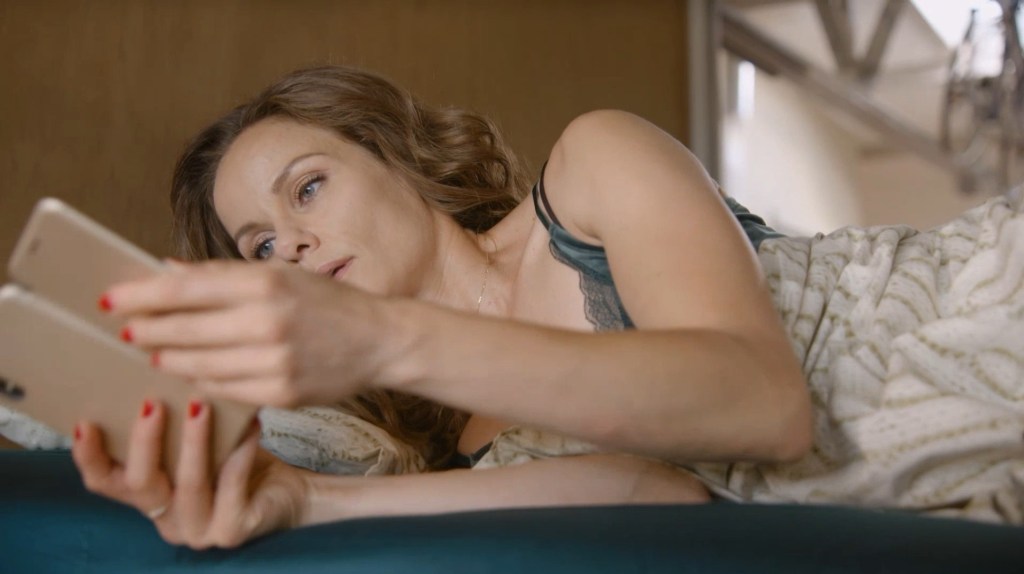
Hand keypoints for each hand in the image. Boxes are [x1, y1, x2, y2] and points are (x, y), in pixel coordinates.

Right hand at [71, 399, 310, 548]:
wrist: (287, 494)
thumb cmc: (236, 459)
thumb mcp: (199, 439)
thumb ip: (174, 422)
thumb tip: (161, 359)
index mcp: (147, 495)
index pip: (103, 482)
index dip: (89, 455)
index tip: (86, 421)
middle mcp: (165, 518)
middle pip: (139, 483)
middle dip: (143, 440)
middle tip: (152, 402)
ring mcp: (197, 529)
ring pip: (187, 484)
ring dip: (193, 441)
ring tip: (200, 406)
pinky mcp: (231, 531)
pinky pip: (232, 484)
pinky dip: (240, 450)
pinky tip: (250, 423)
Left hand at [103, 260, 395, 406]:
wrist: (381, 341)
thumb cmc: (328, 303)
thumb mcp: (281, 275)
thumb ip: (223, 275)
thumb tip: (168, 271)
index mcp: (264, 283)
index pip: (184, 289)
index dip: (141, 296)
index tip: (111, 301)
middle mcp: (267, 322)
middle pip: (183, 330)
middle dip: (147, 331)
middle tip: (127, 332)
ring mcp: (274, 363)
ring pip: (197, 366)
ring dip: (169, 359)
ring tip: (155, 353)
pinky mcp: (281, 395)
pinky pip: (223, 390)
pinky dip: (201, 382)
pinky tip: (192, 374)